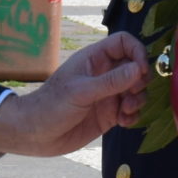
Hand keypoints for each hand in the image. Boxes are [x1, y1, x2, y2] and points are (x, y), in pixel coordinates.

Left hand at [0, 32, 148, 155]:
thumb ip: (111, 81)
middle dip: (140, 80)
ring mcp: (107, 94)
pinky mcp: (109, 114)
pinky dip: (133, 116)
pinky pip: (131, 111)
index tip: (141, 70)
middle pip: (135, 67)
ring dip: (138, 100)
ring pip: (136, 90)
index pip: (124, 43)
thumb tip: (139, 68)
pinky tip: (123, 123)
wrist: (35, 135)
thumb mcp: (82, 92)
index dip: (137, 52)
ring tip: (126, 111)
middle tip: (133, 94)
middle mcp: (104, 74)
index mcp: (94, 59)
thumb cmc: (51, 106)